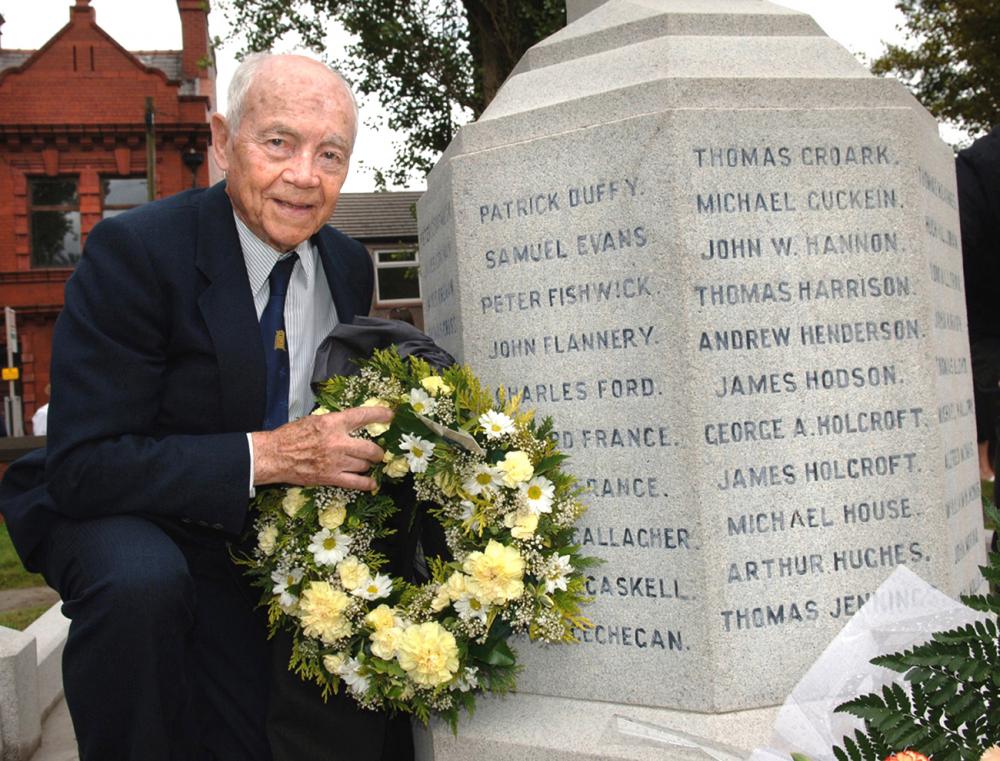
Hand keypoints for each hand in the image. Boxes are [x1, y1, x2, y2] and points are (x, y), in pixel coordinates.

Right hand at [251, 406, 393, 490]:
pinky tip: (371, 483)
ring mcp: (336, 462)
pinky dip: (367, 484)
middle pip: (370, 448)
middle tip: (377, 452)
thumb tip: (353, 423)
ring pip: (364, 465)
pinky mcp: (331, 478)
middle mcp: (338, 442)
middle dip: (377, 452)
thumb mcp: (314, 420)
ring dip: (367, 465)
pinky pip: (356, 483)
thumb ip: (335, 423)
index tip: (390, 415)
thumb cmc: (291, 436)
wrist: (274, 456)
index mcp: (333, 423)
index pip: (363, 415)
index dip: (380, 414)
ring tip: (364, 464)